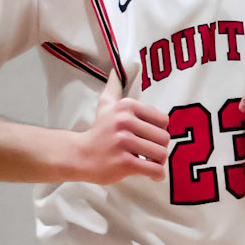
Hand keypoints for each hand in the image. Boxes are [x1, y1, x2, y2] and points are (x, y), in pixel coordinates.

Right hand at [72, 69, 168, 183]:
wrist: (80, 155)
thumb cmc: (98, 131)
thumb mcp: (105, 105)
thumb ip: (114, 87)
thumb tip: (115, 70)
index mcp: (127, 106)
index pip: (163, 120)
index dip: (158, 131)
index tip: (147, 137)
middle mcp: (125, 121)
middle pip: (164, 138)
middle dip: (159, 148)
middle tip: (148, 153)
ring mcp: (124, 142)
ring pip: (161, 154)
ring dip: (159, 162)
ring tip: (148, 162)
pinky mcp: (124, 163)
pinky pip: (154, 169)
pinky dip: (157, 174)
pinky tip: (152, 175)